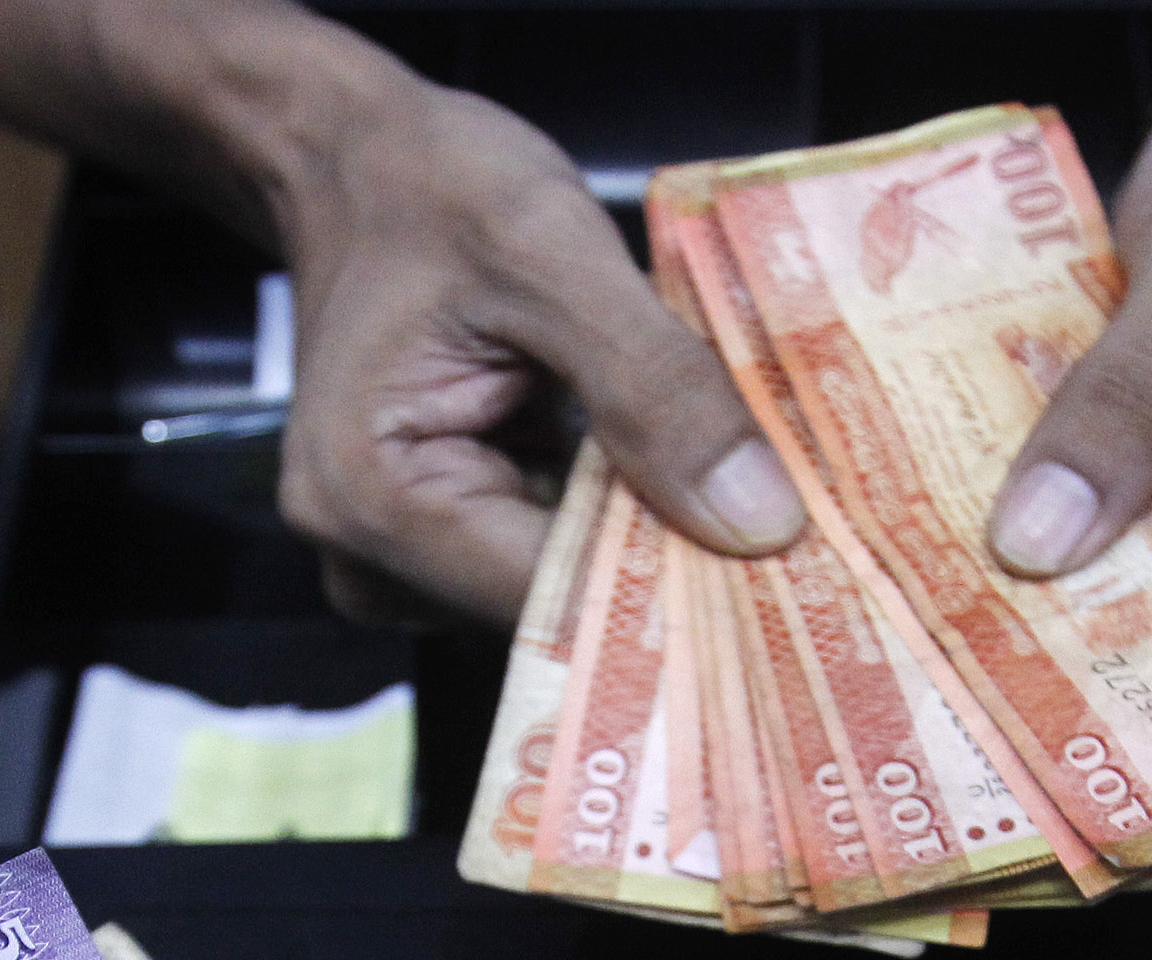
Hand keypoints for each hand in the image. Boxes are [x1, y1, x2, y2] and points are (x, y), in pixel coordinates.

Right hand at [257, 55, 803, 625]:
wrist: (353, 159)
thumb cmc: (428, 186)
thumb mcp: (550, 253)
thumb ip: (654, 384)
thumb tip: (761, 522)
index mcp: (374, 505)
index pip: (560, 604)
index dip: (681, 585)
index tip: (797, 563)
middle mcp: (373, 562)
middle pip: (568, 608)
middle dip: (677, 555)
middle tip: (794, 509)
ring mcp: (406, 562)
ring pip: (575, 586)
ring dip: (656, 528)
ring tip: (731, 466)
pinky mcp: (447, 541)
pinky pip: (561, 550)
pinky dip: (624, 508)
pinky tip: (675, 460)